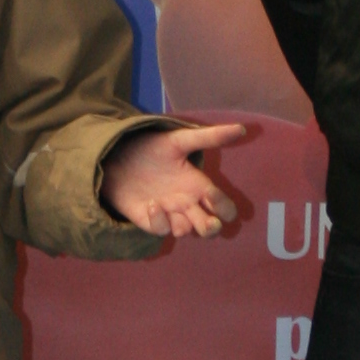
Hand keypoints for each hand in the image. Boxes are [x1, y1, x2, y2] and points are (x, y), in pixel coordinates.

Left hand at [100, 118, 250, 239]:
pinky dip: (160, 220)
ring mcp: (170, 214)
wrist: (118, 156)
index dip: (224, 208)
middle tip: (207, 222)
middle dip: (212, 228)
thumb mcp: (180, 140)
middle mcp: (188, 204)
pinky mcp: (151, 221)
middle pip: (210, 228)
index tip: (212, 196)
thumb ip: (209, 137)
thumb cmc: (152, 149)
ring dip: (181, 223)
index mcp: (199, 186)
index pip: (223, 207)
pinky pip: (162, 230)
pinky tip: (152, 203)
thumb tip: (241, 128)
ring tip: (166, 202)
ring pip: (187, 231)